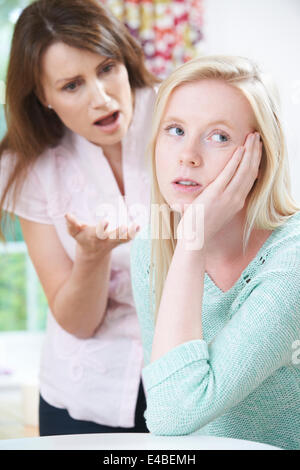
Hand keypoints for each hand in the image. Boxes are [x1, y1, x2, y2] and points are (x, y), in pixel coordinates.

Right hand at [65, 213, 139, 258]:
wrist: (92, 253)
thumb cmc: (82, 237)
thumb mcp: (74, 232)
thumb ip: (72, 224)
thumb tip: (67, 215)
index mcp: (93, 237)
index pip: (97, 233)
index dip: (101, 228)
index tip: (107, 221)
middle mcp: (104, 241)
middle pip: (112, 238)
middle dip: (118, 233)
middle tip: (124, 227)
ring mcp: (113, 242)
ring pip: (122, 239)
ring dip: (129, 233)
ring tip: (136, 225)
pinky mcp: (119, 241)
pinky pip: (128, 237)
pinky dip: (134, 232)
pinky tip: (140, 225)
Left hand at [176, 132, 261, 249]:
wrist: (194, 240)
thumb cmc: (195, 229)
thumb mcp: (201, 213)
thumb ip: (195, 205)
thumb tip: (179, 202)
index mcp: (235, 202)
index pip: (250, 179)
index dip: (255, 162)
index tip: (256, 149)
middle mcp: (236, 199)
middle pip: (251, 171)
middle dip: (255, 152)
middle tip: (257, 137)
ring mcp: (228, 197)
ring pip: (245, 170)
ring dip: (250, 151)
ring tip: (253, 137)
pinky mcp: (217, 194)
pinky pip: (230, 173)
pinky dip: (236, 160)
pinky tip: (240, 148)